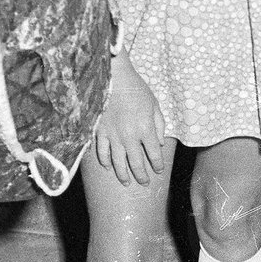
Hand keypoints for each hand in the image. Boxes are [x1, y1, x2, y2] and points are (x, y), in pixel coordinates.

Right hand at [95, 50, 166, 186]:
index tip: (158, 170)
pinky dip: (105, 161)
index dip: (157, 165)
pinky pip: (102, 152)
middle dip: (142, 175)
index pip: (154, 154)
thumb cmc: (136, 89)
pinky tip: (108, 167)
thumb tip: (160, 143)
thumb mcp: (154, 104)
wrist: (114, 78)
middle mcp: (130, 137)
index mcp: (146, 129)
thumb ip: (159, 124)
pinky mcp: (100, 132)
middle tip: (144, 183)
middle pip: (137, 163)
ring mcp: (113, 136)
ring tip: (126, 182)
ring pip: (118, 162)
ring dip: (123, 174)